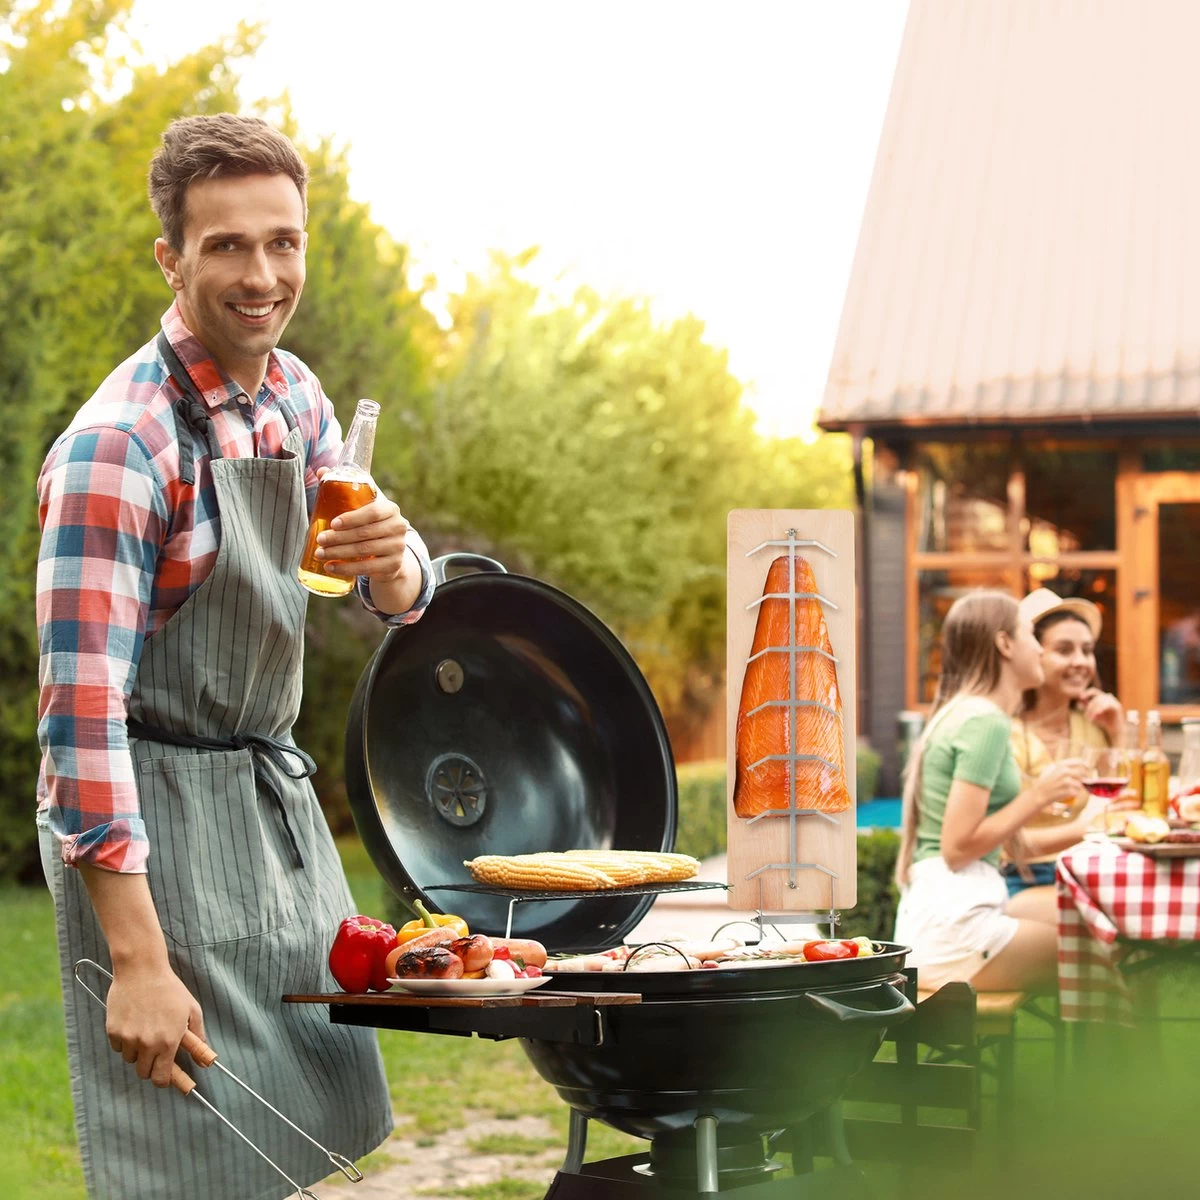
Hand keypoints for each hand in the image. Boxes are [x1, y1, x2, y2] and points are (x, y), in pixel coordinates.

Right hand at [105, 960, 205, 1087]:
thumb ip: (198, 1037)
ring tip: (145, 1029)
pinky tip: (133, 1023)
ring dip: (138, 1052)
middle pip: (144, 1073)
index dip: (164, 1080)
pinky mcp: (113, 1032)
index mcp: (168, 1041)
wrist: (142, 970)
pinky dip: (125, 1042)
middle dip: (151, 1066)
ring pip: (130, 1060)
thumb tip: (206, 1059)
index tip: (165, 1076)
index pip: (161, 1078)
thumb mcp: (191, 1009)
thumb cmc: (170, 988)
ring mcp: (128, 1039)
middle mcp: (147, 1044)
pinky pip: (118, 1048)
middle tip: (156, 1051)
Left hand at [314, 473, 411, 585]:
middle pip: (365, 534)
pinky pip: (368, 568)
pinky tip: (331, 567)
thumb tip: (322, 470)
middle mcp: (399, 527)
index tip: (333, 523)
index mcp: (391, 509)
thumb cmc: (371, 524)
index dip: (352, 518)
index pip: (372, 512)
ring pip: (364, 551)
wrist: (390, 552)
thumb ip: (346, 488)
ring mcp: (398, 548)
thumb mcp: (364, 506)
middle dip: (339, 538)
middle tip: (320, 540)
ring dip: (339, 553)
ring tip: (320, 554)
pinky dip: (347, 569)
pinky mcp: (393, 565)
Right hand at [1034, 759, 1086, 810]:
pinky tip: (1069, 794)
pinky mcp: (1065, 791)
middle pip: (1082, 773)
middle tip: (1083, 781)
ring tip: (1072, 789)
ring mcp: (1064, 781)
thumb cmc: (1045, 782)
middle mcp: (1063, 771)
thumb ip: (1062, 767)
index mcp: (1060, 765)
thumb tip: (1079, 766)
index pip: (1078, 761)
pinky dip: (1075, 794)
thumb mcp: (1050, 770)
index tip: (1087, 768)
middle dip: (1084, 777)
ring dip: (1078, 787)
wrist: (1038, 794)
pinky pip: (1076, 792)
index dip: (1085, 765)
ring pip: (1080, 784)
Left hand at [1079, 688, 1122, 739]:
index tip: (1080, 697)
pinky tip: (1097, 714)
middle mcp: (1109, 698)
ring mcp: (1114, 701)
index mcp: (1104, 698)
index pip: (1095, 691)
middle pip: (1096, 698)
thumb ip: (1087, 707)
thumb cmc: (1104, 721)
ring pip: (1100, 701)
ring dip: (1093, 710)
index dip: (1087, 692)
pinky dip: (1100, 709)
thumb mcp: (1093, 713)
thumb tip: (1079, 701)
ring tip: (1090, 719)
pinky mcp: (1117, 707)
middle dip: (1089, 707)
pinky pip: (1107, 705)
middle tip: (1086, 717)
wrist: (1115, 729)